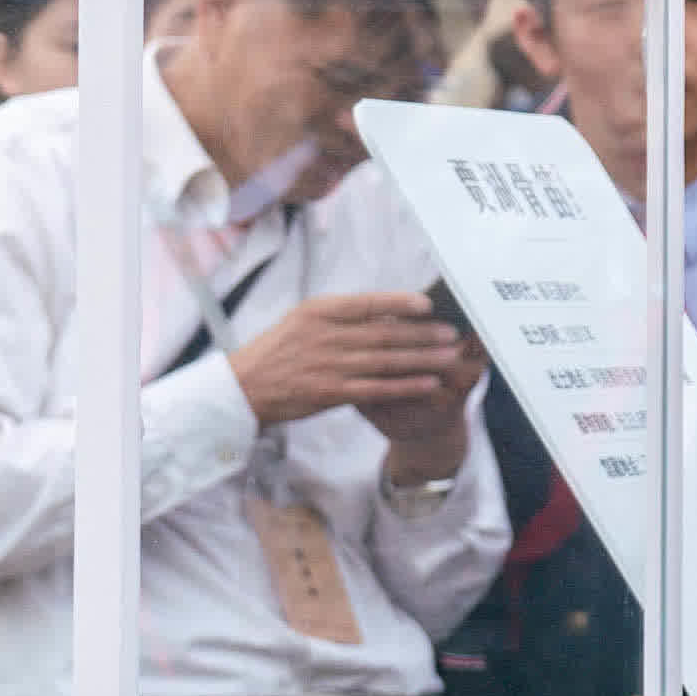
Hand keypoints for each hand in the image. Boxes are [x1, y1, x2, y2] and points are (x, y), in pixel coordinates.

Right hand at [235, 291, 480, 441]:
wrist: (244, 387)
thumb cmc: (277, 351)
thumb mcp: (302, 320)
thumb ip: (341, 315)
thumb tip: (385, 311)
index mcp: (319, 312)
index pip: (366, 303)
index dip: (400, 303)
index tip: (428, 304)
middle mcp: (326, 336)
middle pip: (384, 332)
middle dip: (422, 333)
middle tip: (452, 332)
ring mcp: (329, 365)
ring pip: (385, 360)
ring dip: (422, 358)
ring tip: (449, 355)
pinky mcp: (331, 393)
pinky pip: (376, 389)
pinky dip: (405, 386)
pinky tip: (428, 383)